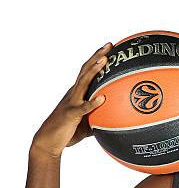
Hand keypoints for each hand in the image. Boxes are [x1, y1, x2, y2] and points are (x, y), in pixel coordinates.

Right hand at [31, 42, 112, 157]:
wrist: (49, 141)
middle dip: (97, 56)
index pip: (88, 71)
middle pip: (86, 70)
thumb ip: (101, 116)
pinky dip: (92, 103)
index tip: (109, 48)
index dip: (97, 59)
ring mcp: (71, 102)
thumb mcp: (88, 122)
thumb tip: (119, 117)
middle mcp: (74, 93)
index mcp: (78, 93)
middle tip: (110, 45)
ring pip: (83, 83)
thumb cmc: (69, 131)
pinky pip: (83, 108)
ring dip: (93, 71)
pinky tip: (102, 98)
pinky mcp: (70, 114)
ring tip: (104, 61)